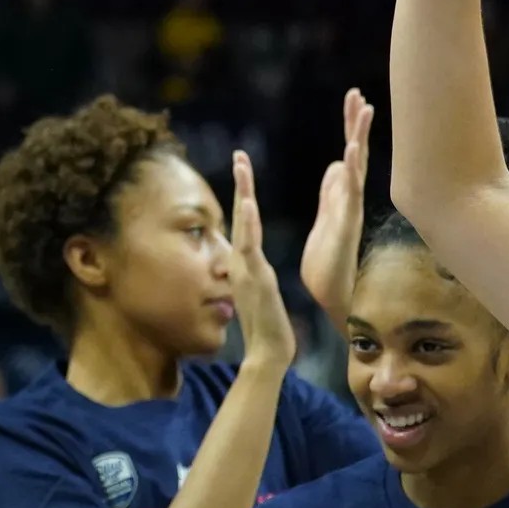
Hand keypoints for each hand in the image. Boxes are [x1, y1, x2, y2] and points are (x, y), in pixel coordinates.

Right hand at [229, 151, 295, 369]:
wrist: (267, 353)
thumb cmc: (269, 328)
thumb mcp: (261, 294)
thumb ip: (255, 277)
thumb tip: (251, 267)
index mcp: (247, 263)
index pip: (245, 223)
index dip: (244, 195)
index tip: (244, 170)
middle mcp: (242, 261)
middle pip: (240, 214)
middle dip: (241, 183)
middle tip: (240, 154)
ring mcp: (246, 268)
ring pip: (242, 224)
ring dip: (242, 193)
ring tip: (242, 166)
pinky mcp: (255, 278)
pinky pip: (249, 246)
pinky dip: (247, 224)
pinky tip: (246, 203)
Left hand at [298, 89, 375, 323]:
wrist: (330, 292)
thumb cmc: (327, 260)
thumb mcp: (326, 215)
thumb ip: (332, 192)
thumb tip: (338, 165)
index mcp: (342, 196)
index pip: (348, 153)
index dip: (351, 127)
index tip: (354, 99)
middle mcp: (350, 199)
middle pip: (355, 154)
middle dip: (355, 124)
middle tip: (357, 94)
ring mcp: (349, 210)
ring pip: (356, 168)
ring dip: (358, 139)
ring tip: (363, 110)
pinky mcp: (344, 224)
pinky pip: (349, 193)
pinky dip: (352, 170)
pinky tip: (353, 149)